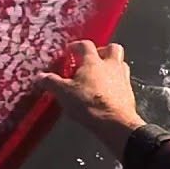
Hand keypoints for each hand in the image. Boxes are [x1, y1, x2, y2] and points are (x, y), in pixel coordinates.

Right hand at [36, 40, 145, 156]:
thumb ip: (51, 82)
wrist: (115, 123)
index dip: (76, 46)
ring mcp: (123, 78)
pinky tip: (107, 92)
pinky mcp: (129, 93)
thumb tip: (39, 77)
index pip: (85, 45)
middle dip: (102, 51)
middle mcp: (111, 65)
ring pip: (121, 63)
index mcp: (93, 62)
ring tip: (100, 76)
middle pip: (112, 48)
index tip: (69, 52)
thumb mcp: (63, 93)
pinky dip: (116, 83)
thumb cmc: (88, 104)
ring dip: (112, 66)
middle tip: (92, 60)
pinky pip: (124, 81)